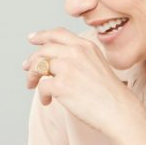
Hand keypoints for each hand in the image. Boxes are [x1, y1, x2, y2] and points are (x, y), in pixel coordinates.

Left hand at [23, 28, 144, 136]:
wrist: (118, 109)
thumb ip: (79, 58)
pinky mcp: (61, 85)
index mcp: (85, 46)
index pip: (58, 34)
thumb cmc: (109, 93)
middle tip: (27, 69)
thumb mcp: (97, 64)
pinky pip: (42, 87)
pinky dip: (42, 95)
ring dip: (32, 77)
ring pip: (38, 66)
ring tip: (33, 86)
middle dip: (32, 60)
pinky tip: (48, 101)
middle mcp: (75, 53)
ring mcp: (67, 68)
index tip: (32, 39)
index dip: (42, 35)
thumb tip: (54, 63)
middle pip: (44, 50)